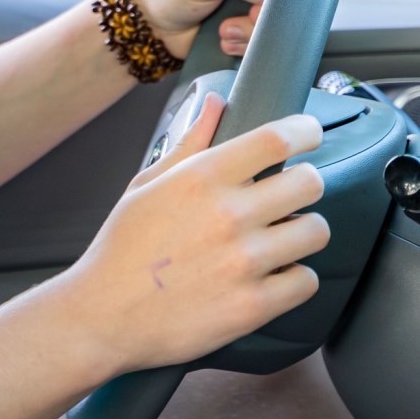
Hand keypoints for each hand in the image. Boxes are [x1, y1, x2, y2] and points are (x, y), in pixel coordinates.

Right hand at [53, 93, 327, 377]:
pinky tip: (269, 276)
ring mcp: (244, 262)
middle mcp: (228, 215)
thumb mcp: (146, 186)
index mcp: (200, 178)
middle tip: (290, 195)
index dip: (303, 131)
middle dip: (306, 184)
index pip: (275, 139)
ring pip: (316, 231)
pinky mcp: (254, 305)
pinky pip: (306, 280)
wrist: (103, 315)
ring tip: (279, 239)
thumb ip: (189, 144)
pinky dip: (293, 279)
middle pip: (310, 183)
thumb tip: (215, 103)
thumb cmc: (122, 248)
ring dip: (302, 232)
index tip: (308, 134)